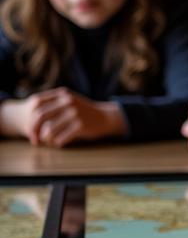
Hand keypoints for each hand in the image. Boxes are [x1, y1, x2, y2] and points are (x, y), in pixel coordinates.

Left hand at [3, 89, 124, 146]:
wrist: (106, 117)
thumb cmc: (83, 112)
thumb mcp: (69, 100)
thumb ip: (53, 103)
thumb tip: (31, 119)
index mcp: (62, 94)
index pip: (37, 104)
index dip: (31, 118)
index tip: (31, 129)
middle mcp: (68, 102)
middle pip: (40, 117)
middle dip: (34, 130)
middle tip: (34, 140)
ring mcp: (75, 114)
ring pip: (49, 129)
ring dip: (46, 139)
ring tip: (49, 141)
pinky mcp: (81, 126)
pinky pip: (60, 138)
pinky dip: (57, 143)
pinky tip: (59, 143)